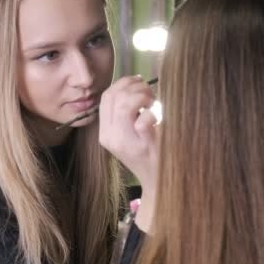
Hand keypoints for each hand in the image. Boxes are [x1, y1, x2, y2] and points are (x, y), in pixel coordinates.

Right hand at [98, 76, 158, 190]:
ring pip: (123, 104)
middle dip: (133, 86)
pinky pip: (143, 119)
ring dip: (142, 95)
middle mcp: (110, 137)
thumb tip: (133, 83)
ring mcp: (125, 142)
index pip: (106, 98)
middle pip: (113, 97)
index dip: (122, 83)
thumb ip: (125, 113)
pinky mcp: (141, 145)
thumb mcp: (128, 135)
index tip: (138, 81)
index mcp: (105, 133)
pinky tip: (158, 118)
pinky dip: (153, 113)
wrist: (158, 183)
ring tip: (153, 102)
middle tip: (150, 93)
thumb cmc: (147, 155)